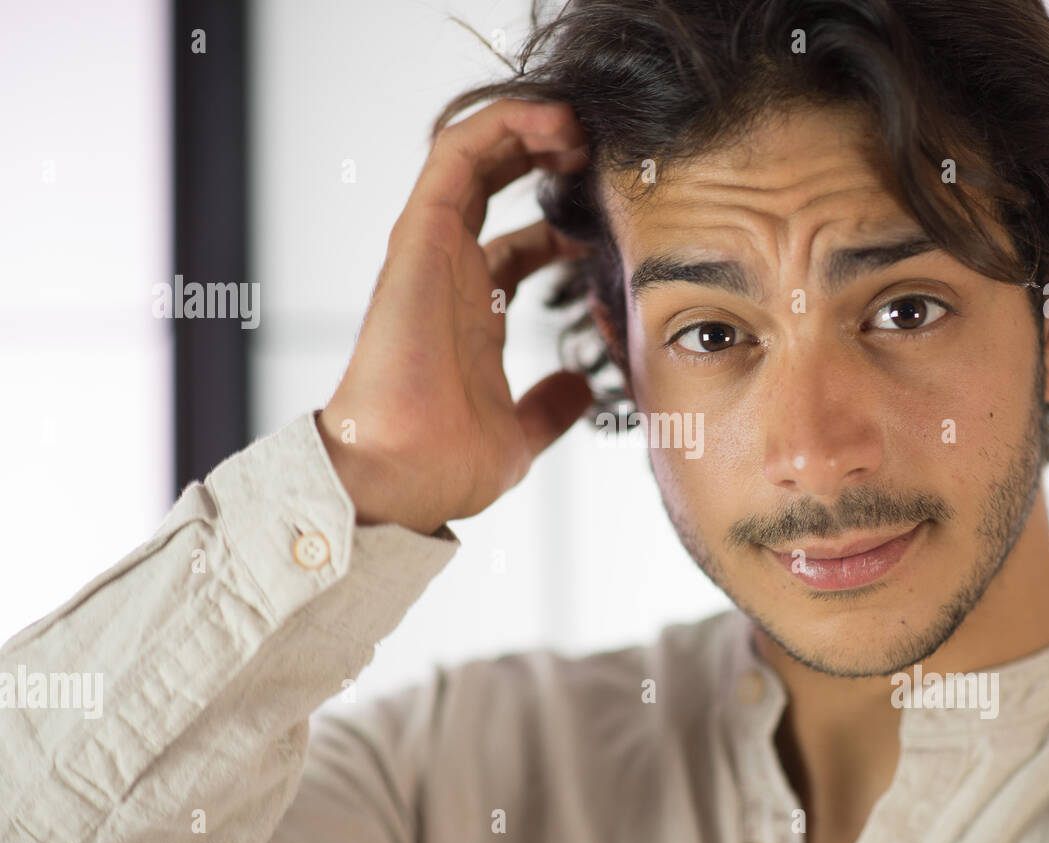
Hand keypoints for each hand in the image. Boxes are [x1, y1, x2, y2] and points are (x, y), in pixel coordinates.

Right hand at [317, 99, 594, 534]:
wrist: (400, 478)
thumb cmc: (442, 467)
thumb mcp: (519, 437)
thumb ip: (548, 409)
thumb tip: (581, 389)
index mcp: (474, 315)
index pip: (518, 248)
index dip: (565, 228)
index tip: (612, 227)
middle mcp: (451, 275)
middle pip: (494, 189)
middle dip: (546, 159)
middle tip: (599, 153)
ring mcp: (434, 253)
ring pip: (474, 158)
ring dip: (528, 129)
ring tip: (581, 124)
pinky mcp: (421, 238)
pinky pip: (455, 156)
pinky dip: (502, 126)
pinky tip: (554, 123)